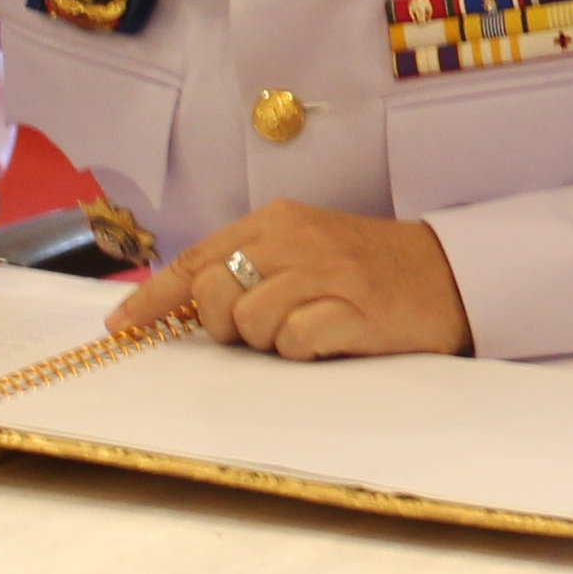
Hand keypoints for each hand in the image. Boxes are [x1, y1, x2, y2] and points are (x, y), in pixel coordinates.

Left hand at [150, 201, 472, 357]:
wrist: (452, 276)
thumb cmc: (369, 269)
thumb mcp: (304, 249)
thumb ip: (248, 266)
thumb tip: (180, 303)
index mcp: (277, 222)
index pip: (196, 259)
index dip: (152, 297)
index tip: (120, 325)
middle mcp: (295, 241)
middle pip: (212, 295)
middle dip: (224, 325)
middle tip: (263, 329)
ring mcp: (325, 276)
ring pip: (249, 324)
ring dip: (270, 341)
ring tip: (308, 330)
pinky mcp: (351, 312)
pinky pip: (294, 344)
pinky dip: (304, 351)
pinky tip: (329, 341)